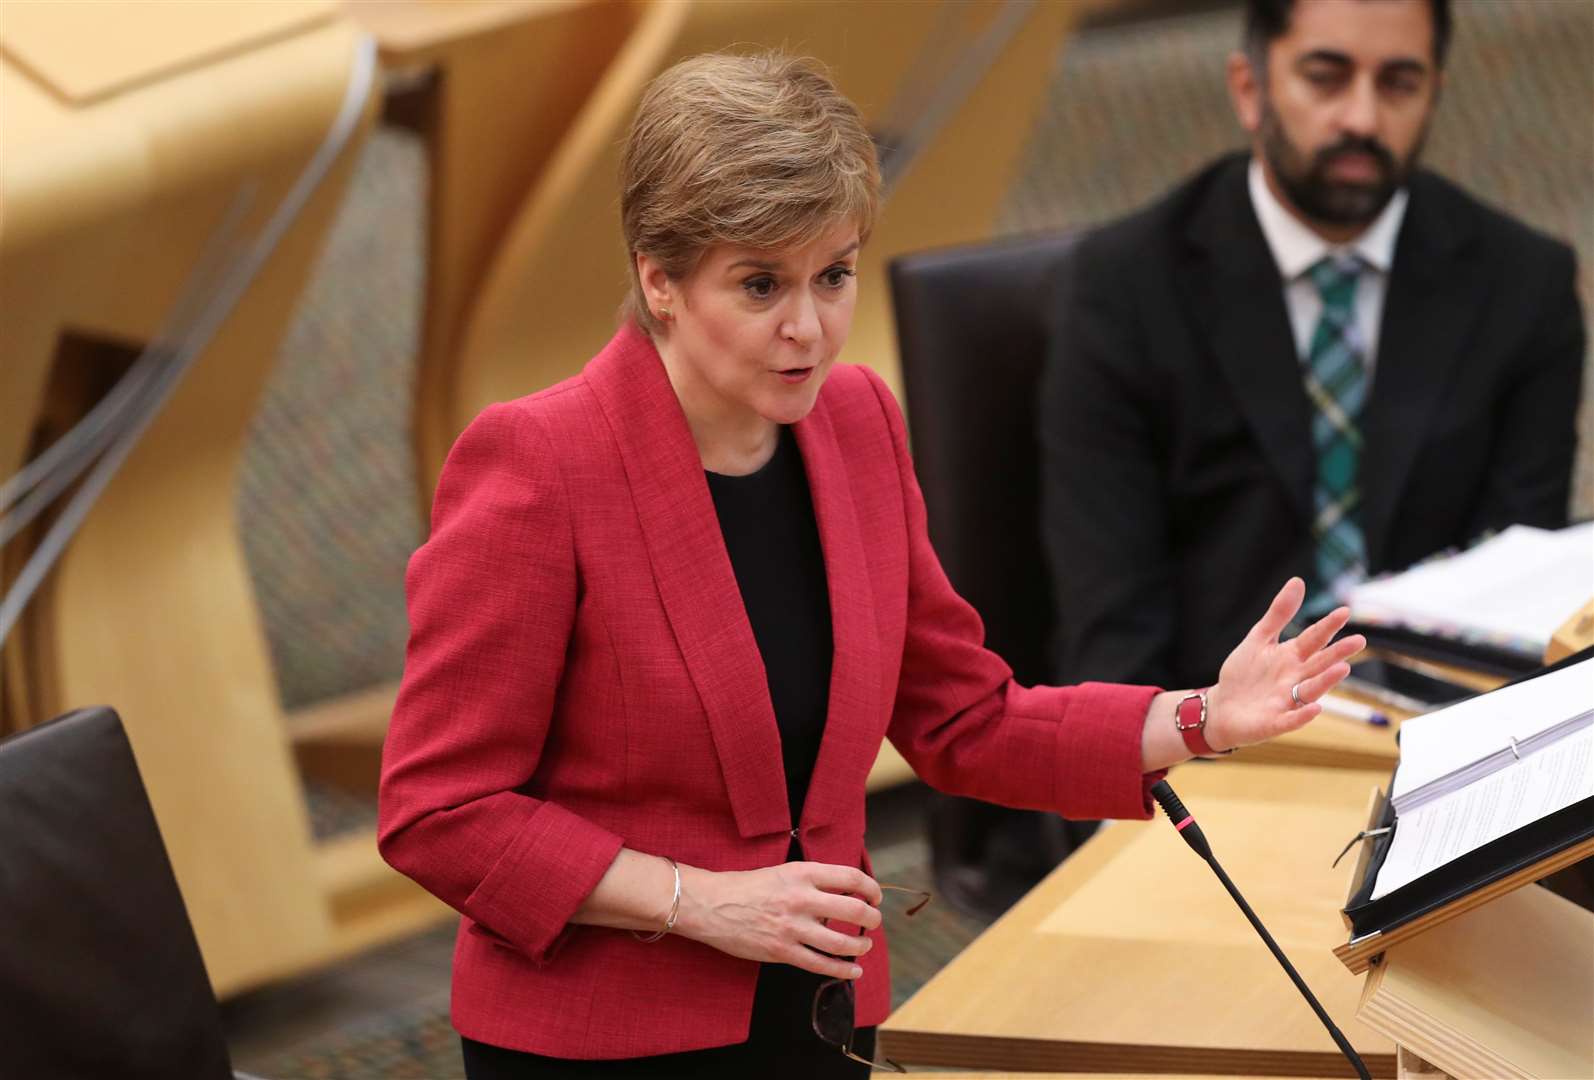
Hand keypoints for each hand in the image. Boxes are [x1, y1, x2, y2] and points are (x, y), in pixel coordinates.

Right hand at [673, 861, 882, 980]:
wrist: (711, 904)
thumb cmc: (745, 886)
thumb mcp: (783, 872)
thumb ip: (811, 882)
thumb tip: (841, 896)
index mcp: (803, 874)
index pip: (851, 879)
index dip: (871, 889)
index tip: (875, 897)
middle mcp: (802, 899)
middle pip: (855, 911)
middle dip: (872, 919)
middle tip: (874, 922)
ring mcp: (793, 928)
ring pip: (842, 943)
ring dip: (861, 946)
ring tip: (864, 946)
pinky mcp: (782, 951)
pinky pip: (821, 964)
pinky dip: (843, 970)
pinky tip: (853, 971)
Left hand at [1205, 577, 1365, 751]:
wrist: (1222, 708)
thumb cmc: (1244, 674)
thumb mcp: (1259, 639)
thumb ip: (1279, 614)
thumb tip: (1298, 581)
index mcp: (1291, 657)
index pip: (1313, 639)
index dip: (1327, 626)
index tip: (1344, 611)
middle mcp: (1295, 678)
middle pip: (1319, 664)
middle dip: (1337, 653)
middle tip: (1358, 641)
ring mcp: (1287, 701)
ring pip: (1310, 690)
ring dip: (1326, 681)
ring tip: (1342, 668)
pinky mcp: (1275, 722)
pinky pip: (1292, 719)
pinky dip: (1303, 714)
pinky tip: (1315, 708)